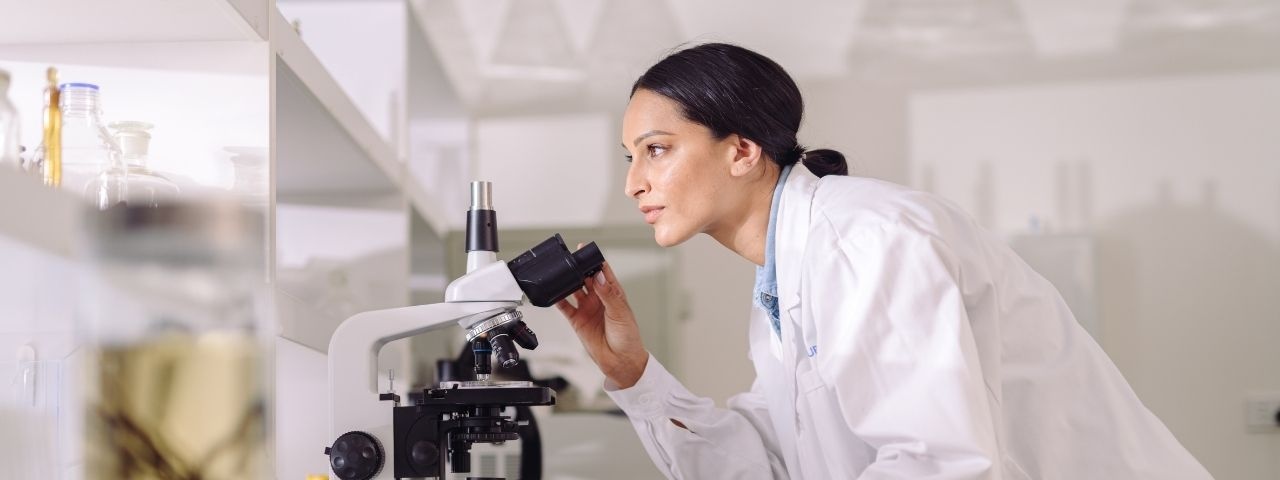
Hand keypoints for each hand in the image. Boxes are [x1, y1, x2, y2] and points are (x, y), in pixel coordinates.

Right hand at [555, 257, 648, 388]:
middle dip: (579, 268)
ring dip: (568, 282)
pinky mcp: (577, 320)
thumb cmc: (628, 338)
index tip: (586, 251)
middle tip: (570, 260)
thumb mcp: (620, 313)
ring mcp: (587, 308)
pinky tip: (553, 293)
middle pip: (586, 278)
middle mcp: (599, 299)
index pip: (603, 272)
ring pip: (574, 289)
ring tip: (561, 274)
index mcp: (613, 293)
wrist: (620, 361)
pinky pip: (565, 307)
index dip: (594, 261)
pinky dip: (558, 300)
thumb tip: (598, 276)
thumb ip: (608, 294)